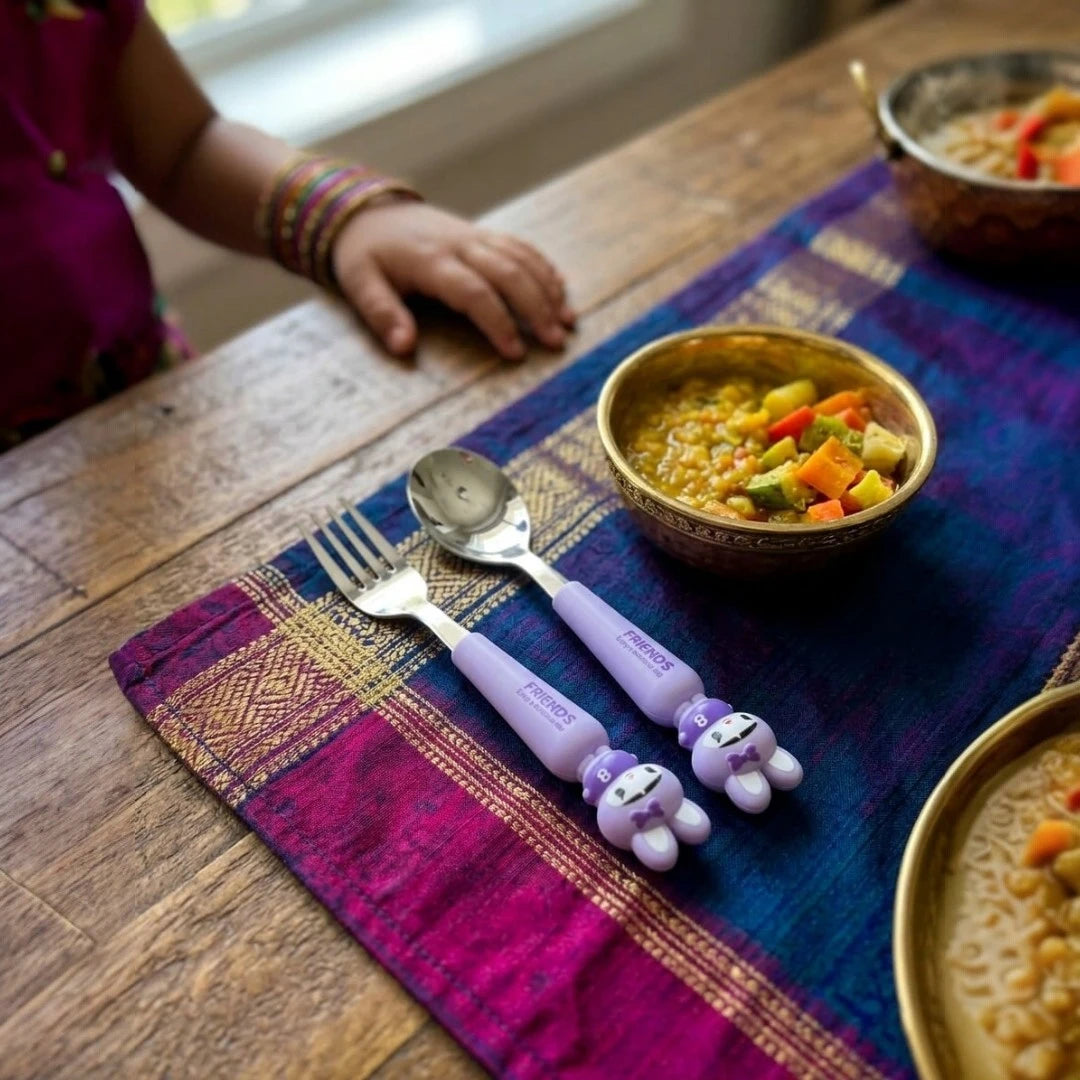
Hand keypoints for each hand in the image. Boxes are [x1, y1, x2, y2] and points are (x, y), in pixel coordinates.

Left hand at [331, 199, 574, 358]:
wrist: (366, 209)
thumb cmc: (365, 254)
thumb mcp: (360, 284)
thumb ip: (382, 315)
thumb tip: (404, 348)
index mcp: (431, 260)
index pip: (474, 292)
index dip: (498, 322)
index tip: (516, 352)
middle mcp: (460, 244)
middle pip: (510, 272)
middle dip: (536, 308)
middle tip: (555, 342)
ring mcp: (475, 236)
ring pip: (522, 258)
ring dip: (548, 290)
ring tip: (567, 323)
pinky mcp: (483, 234)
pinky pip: (521, 247)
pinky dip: (544, 269)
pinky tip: (562, 292)